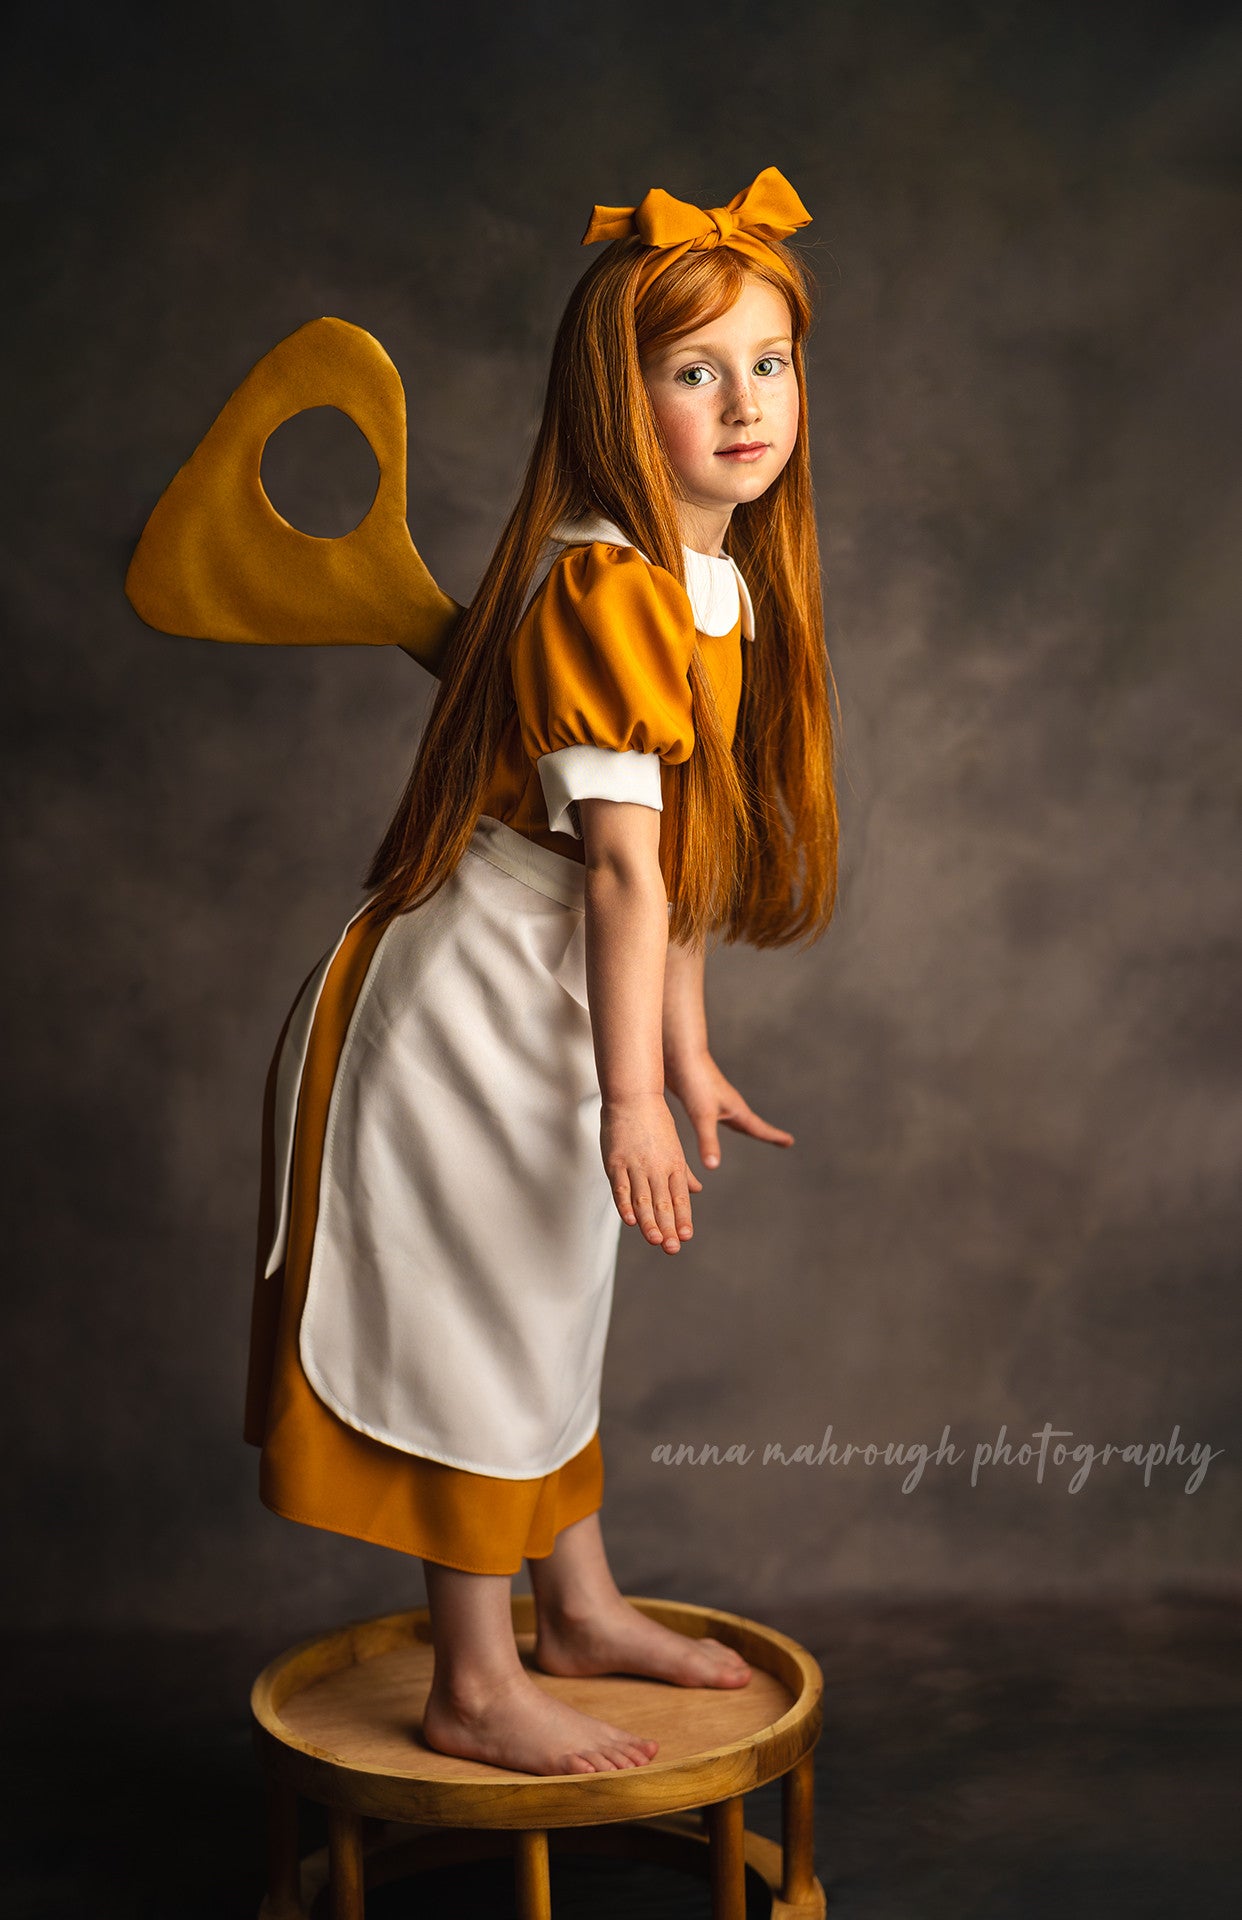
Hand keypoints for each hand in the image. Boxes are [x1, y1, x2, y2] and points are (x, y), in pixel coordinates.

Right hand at [601, 1093, 703, 1253]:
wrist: (633, 1095)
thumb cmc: (654, 1120)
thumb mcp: (674, 1146)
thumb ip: (683, 1172)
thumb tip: (697, 1190)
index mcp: (674, 1164)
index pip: (680, 1197)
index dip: (682, 1218)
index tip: (686, 1236)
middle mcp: (657, 1167)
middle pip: (663, 1202)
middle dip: (668, 1227)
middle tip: (672, 1248)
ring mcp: (635, 1164)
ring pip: (643, 1198)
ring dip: (649, 1222)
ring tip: (655, 1241)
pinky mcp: (616, 1161)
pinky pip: (621, 1187)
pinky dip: (625, 1205)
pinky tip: (630, 1221)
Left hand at [663, 1048, 794, 1169]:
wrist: (680, 1054)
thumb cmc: (694, 1082)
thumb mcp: (702, 1116)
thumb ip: (708, 1142)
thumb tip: (713, 1167)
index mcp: (735, 1109)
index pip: (759, 1128)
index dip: (774, 1137)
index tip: (790, 1142)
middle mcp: (729, 1104)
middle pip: (751, 1123)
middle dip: (765, 1133)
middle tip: (781, 1140)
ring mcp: (716, 1100)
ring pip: (735, 1118)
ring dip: (745, 1127)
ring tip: (751, 1133)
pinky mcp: (701, 1097)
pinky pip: (717, 1114)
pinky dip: (723, 1122)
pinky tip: (713, 1120)